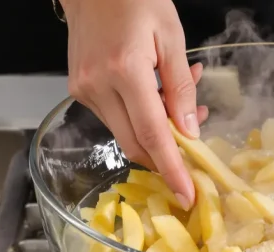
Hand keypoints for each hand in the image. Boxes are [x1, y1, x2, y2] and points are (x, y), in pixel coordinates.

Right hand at [62, 0, 205, 209]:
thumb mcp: (172, 36)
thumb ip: (181, 87)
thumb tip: (190, 131)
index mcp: (125, 70)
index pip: (153, 135)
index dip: (172, 169)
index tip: (186, 194)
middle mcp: (99, 86)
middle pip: (136, 143)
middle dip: (166, 157)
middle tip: (194, 146)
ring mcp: (84, 89)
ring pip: (126, 132)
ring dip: (156, 132)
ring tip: (180, 103)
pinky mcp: (79, 89)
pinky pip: (114, 117)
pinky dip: (140, 117)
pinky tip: (157, 96)